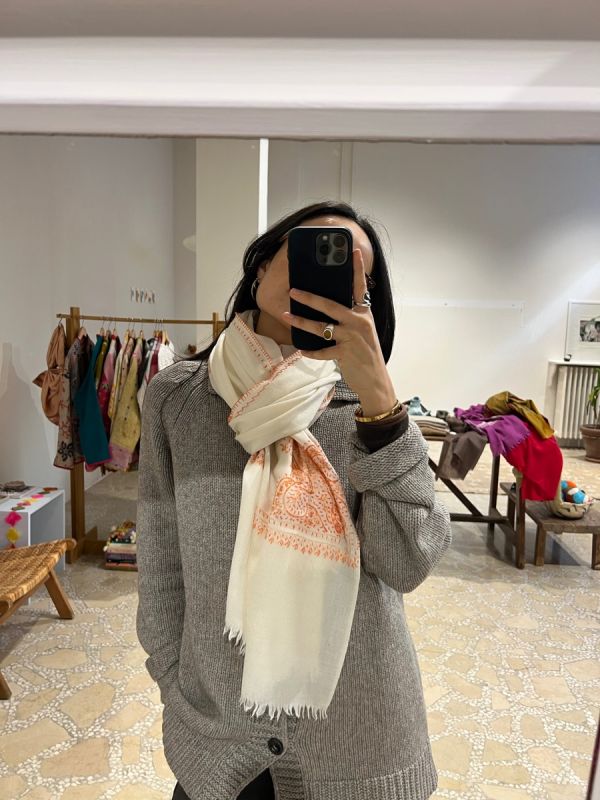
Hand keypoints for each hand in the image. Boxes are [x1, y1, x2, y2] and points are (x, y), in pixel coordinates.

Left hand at [281, 248, 396, 415]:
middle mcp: (359, 322)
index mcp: (364, 313)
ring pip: (321, 326)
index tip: (353, 251)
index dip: (357, 268)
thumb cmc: (365, 353)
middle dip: (309, 297)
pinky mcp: (345, 353)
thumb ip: (349, 317)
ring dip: (301, 322)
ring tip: (286, 316)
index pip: (359, 287)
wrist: (375, 379)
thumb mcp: (362, 331)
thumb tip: (325, 307)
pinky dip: (310, 351)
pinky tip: (302, 350)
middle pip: (330, 305)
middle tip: (293, 291)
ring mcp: (352, 337)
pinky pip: (322, 351)